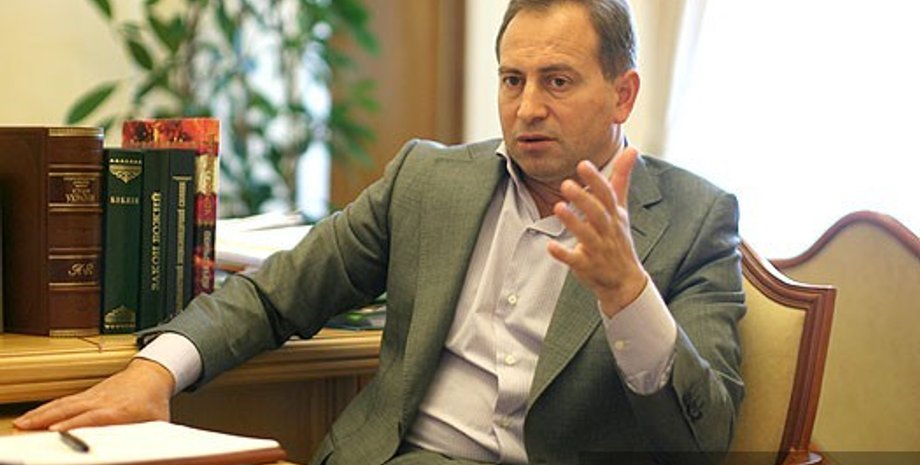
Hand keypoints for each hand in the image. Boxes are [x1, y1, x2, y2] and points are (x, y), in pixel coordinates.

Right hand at [13, 358, 173, 430]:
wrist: (153, 372)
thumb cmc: (154, 400)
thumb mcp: (157, 422)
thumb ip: (149, 439)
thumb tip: (150, 454)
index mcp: (120, 410)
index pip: (94, 417)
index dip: (75, 424)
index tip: (58, 430)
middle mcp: (103, 401)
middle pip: (71, 409)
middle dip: (48, 419)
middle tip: (27, 428)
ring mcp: (93, 396)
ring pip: (63, 404)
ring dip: (41, 414)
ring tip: (22, 424)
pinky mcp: (87, 395)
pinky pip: (64, 402)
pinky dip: (46, 409)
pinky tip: (33, 417)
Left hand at [547, 147, 647, 316]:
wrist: (625, 281)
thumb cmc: (619, 239)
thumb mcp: (622, 209)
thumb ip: (621, 179)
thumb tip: (632, 149)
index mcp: (615, 215)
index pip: (607, 195)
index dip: (596, 179)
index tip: (582, 164)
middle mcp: (608, 231)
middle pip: (597, 213)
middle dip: (583, 199)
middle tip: (566, 184)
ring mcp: (598, 249)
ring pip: (586, 235)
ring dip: (573, 222)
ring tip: (558, 207)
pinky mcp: (587, 266)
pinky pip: (575, 260)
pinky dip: (563, 254)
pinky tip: (550, 246)